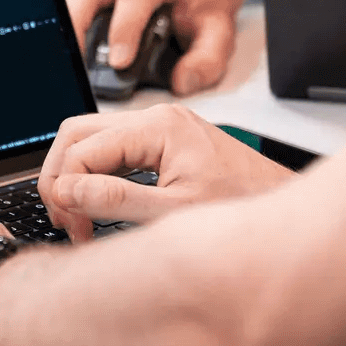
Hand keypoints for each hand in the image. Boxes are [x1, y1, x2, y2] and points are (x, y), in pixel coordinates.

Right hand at [37, 104, 295, 239]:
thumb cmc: (242, 205)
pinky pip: (114, 149)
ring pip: (92, 139)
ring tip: (80, 219)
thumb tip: (67, 193)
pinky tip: (101, 206)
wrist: (283, 207)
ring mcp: (160, 127)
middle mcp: (156, 118)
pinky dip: (98, 175)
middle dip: (61, 177)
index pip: (82, 148)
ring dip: (77, 177)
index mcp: (158, 126)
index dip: (66, 190)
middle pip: (77, 133)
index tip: (73, 228)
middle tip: (65, 221)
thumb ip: (116, 200)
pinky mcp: (165, 141)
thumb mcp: (174, 212)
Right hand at [66, 0, 244, 95]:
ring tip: (66, 65)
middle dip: (78, 24)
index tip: (120, 61)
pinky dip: (69, 35)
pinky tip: (70, 60)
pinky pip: (74, 10)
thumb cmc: (204, 8)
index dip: (125, 28)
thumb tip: (181, 82)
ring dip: (67, 30)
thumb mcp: (220, 33)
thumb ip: (207, 60)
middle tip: (74, 61)